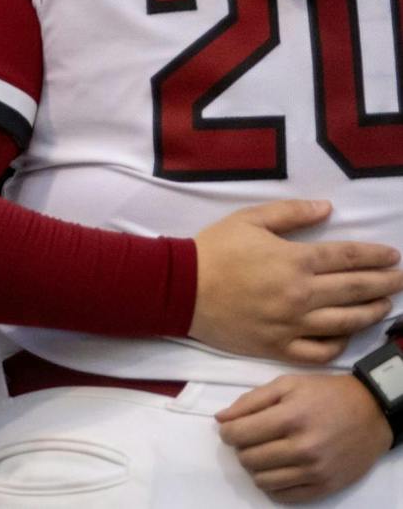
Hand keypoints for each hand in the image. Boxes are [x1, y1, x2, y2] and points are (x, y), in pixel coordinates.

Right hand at [190, 200, 402, 364]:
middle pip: (355, 289)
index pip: (348, 257)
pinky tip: (345, 334)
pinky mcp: (278, 346)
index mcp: (295, 260)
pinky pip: (319, 352)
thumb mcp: (249, 219)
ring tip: (384, 306)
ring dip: (371, 313)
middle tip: (401, 279)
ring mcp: (292, 324)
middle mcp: (301, 294)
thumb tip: (327, 209)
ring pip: (345, 322)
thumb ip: (291, 213)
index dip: (375, 256)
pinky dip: (338, 345)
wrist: (180, 287)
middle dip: (385, 283)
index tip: (392, 256)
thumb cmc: (214, 249)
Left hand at [216, 374, 390, 502]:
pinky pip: (285, 496)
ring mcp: (315, 471)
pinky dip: (274, 485)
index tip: (232, 428)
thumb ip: (250, 401)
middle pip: (248, 459)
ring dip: (256, 468)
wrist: (371, 412)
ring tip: (265, 453)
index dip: (228, 432)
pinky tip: (278, 469)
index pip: (238, 434)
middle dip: (242, 448)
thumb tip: (221, 419)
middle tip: (251, 439)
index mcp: (290, 418)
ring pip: (263, 480)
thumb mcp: (286, 384)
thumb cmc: (325, 393)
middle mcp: (303, 448)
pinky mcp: (326, 486)